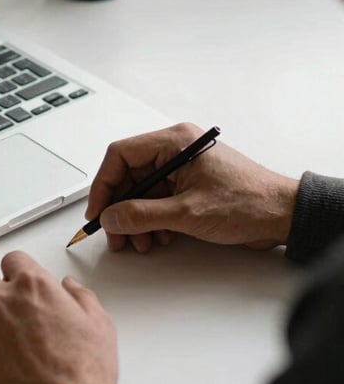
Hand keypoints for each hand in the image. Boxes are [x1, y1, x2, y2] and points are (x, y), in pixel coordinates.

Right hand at [87, 122, 299, 252]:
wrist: (284, 216)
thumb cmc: (249, 202)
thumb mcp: (187, 212)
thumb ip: (142, 215)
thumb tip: (111, 217)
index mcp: (174, 142)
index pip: (120, 155)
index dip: (103, 185)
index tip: (98, 211)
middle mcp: (175, 150)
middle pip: (128, 176)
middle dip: (120, 208)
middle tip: (115, 233)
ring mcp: (182, 168)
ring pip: (141, 191)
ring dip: (135, 218)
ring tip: (139, 242)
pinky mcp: (188, 186)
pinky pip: (157, 200)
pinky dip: (151, 220)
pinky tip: (157, 238)